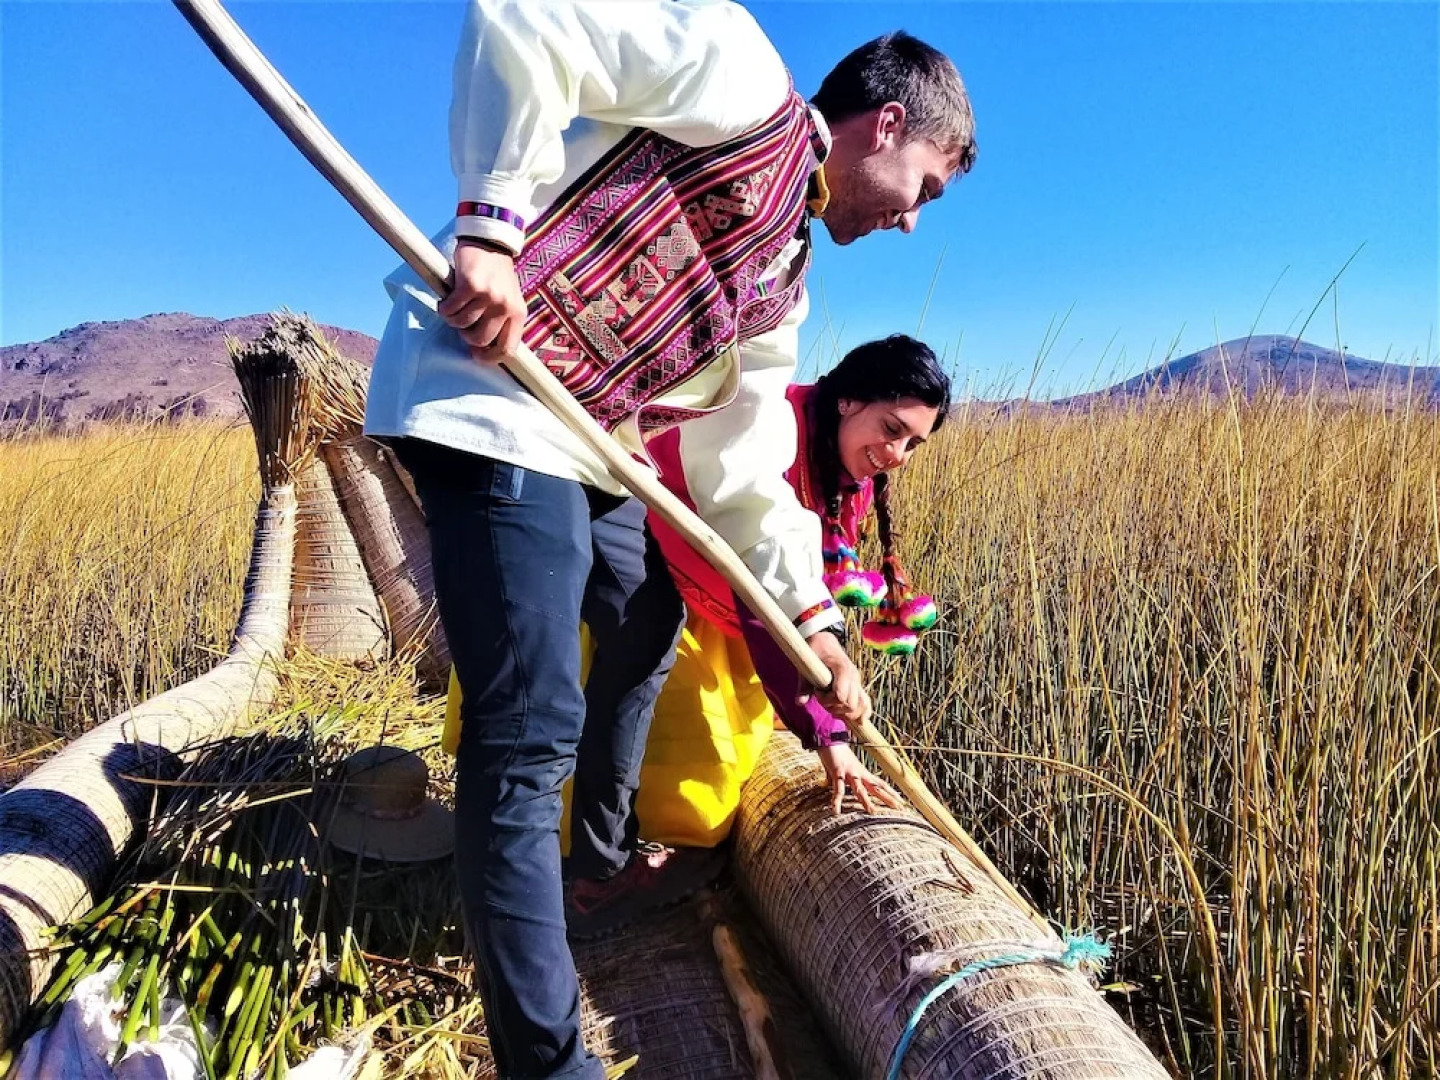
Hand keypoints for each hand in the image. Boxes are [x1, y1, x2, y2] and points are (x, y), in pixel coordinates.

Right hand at [439, 239, 525, 356]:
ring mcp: (488, 296)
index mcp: (518, 314)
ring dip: (453, 319)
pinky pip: (451, 309)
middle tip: (463, 323)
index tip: (476, 354)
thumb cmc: (496, 276)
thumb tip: (481, 350)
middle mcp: (505, 306)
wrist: (489, 243)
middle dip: (466, 335)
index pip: (507, 349)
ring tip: (454, 307)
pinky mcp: (470, 286)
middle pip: (480, 339)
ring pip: (463, 324)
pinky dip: (444, 308)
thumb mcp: (508, 300)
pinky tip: (446, 300)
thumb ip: (501, 322)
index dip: (489, 357)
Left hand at [800, 629, 871, 725]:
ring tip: (833, 706)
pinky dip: (861, 713)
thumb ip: (804, 685)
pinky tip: (851, 717)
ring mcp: (857, 682)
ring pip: (861, 707)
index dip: (827, 700)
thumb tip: (800, 703)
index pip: (840, 696)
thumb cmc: (815, 651)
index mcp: (842, 669)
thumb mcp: (806, 665)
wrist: (825, 641)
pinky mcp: (858, 686)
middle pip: (851, 705)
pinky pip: (866, 703)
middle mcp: (853, 676)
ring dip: (846, 713)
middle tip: (823, 700)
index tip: (817, 692)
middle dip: (835, 708)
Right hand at [817, 743, 903, 814]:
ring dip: (866, 801)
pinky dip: (837, 800)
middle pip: (877, 788)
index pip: (880, 784)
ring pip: (860, 789)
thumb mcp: (842, 768)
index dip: (891, 792)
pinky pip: (838, 789)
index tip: (901, 801)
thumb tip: (830, 784)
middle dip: (888, 798)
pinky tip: (835, 810)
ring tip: (873, 812)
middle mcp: (859, 773)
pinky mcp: (838, 772)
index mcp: (862, 773)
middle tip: (900, 808)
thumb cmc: (836, 752)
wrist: (830, 738)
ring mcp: (850, 773)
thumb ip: (839, 778)